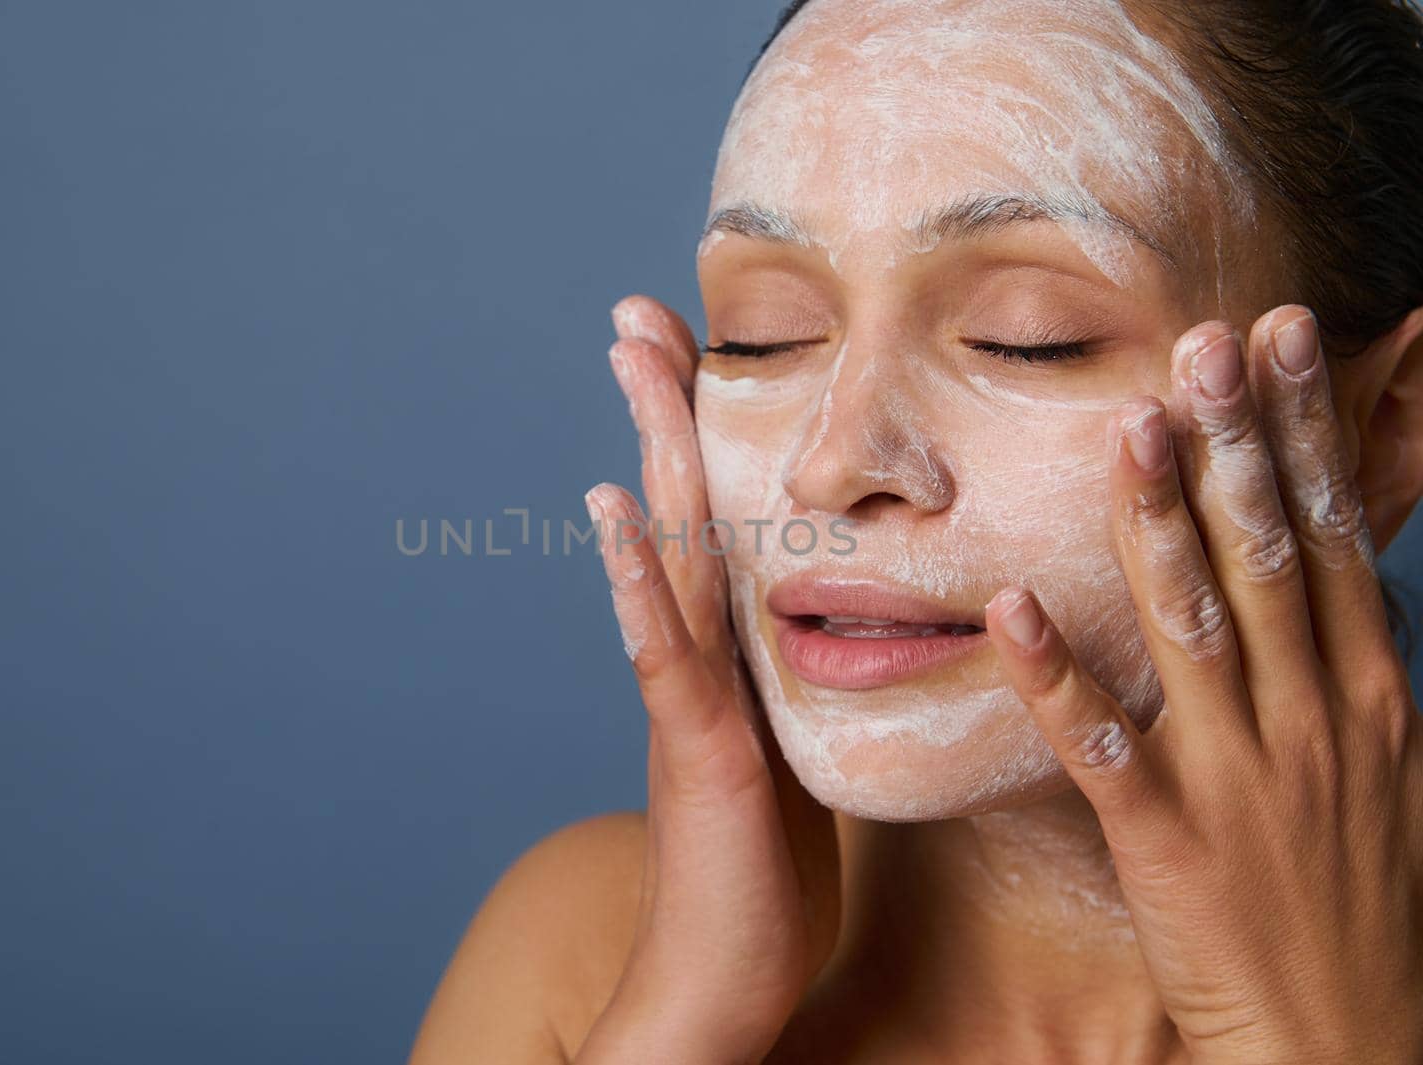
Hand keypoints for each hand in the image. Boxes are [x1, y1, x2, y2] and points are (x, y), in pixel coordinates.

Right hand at [573, 295, 841, 1063]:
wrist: (718, 982)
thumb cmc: (763, 874)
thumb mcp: (790, 754)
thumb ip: (791, 687)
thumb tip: (828, 631)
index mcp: (733, 656)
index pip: (719, 524)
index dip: (706, 439)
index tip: (700, 352)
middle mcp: (699, 660)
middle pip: (682, 511)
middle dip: (662, 408)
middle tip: (637, 311)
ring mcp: (687, 700)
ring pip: (668, 554)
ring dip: (647, 452)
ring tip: (630, 359)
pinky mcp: (695, 752)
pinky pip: (662, 653)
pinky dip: (633, 579)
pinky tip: (614, 512)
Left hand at [984, 308, 1422, 1063]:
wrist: (1350, 1044)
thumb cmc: (1356, 900)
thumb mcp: (1382, 766)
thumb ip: (1350, 667)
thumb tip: (1338, 578)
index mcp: (1365, 694)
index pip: (1334, 537)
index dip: (1305, 432)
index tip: (1274, 341)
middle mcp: (1313, 718)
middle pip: (1272, 556)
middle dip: (1239, 442)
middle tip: (1204, 339)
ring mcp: (1243, 778)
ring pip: (1197, 629)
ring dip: (1159, 526)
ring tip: (1126, 429)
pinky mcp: (1172, 841)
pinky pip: (1103, 748)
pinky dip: (1056, 677)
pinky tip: (1010, 610)